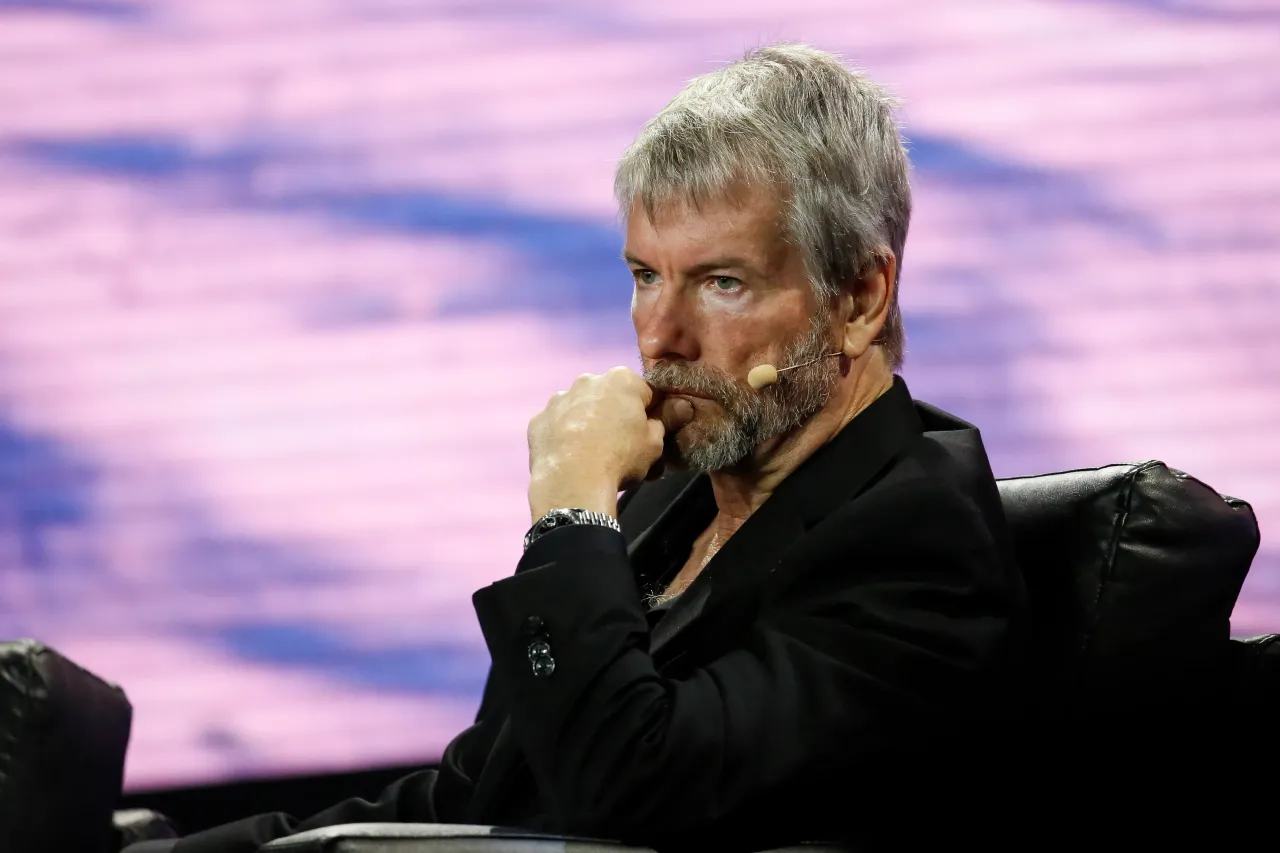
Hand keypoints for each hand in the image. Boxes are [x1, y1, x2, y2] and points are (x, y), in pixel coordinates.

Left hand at [527, 367, 692, 520]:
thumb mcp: (654, 442)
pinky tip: (572, 458)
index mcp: (622, 379)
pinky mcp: (538, 420)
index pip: (645, 393)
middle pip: (609, 397)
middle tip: (622, 447)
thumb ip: (667, 420)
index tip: (649, 434)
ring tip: (594, 456)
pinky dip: (564, 437)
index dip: (650, 414)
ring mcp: (559, 399)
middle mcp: (588, 380)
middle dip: (616, 416)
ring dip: (589, 424)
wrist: (572, 481)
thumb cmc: (621, 457)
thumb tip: (683, 406)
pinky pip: (557, 425)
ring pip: (581, 409)